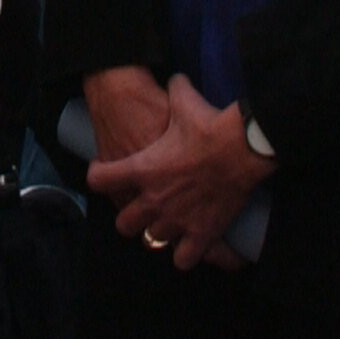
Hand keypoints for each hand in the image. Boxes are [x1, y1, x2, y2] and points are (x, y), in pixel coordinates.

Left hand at [84, 72, 271, 266]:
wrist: (240, 147)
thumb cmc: (208, 124)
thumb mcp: (183, 99)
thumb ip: (174, 90)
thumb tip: (176, 79)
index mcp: (140, 170)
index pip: (99, 179)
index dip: (99, 175)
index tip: (104, 171)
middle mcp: (152, 200)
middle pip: (123, 224)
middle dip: (129, 217)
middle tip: (140, 207)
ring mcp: (176, 220)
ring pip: (151, 241)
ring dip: (158, 233)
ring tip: (166, 226)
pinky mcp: (202, 234)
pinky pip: (184, 259)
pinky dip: (186, 255)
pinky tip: (190, 246)